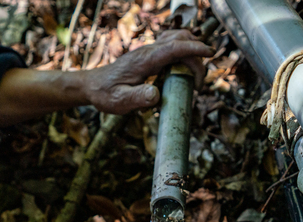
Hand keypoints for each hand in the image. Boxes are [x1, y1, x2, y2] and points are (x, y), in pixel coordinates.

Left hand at [82, 30, 213, 114]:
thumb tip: (157, 95)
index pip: (173, 47)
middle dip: (196, 57)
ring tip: (195, 77)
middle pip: (180, 40)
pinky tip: (184, 68)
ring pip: (177, 39)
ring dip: (191, 51)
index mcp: (144, 60)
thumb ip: (138, 98)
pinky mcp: (150, 55)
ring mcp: (149, 51)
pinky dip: (184, 51)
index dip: (193, 49)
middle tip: (197, 85)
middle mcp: (148, 51)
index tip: (209, 53)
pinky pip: (171, 46)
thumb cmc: (106, 95)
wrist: (93, 86)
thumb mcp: (120, 102)